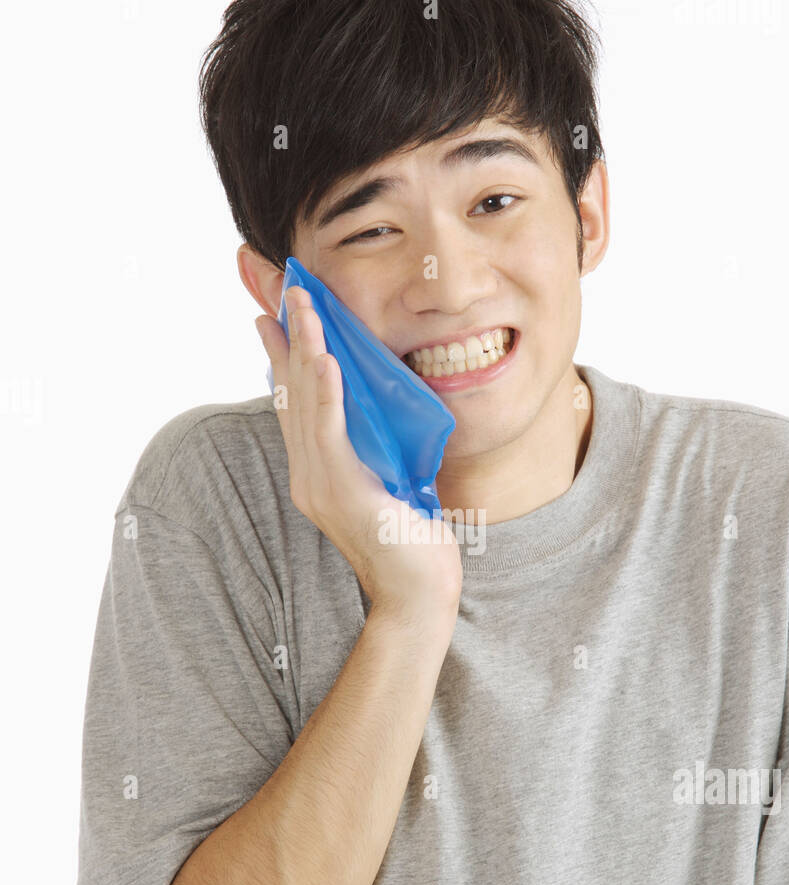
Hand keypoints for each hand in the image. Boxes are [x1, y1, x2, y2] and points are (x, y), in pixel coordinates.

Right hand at [257, 286, 462, 621]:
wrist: (417, 595)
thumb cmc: (413, 544)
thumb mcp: (394, 482)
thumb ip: (382, 449)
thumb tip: (388, 413)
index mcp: (316, 472)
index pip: (294, 403)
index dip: (284, 356)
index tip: (275, 316)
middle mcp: (307, 475)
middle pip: (291, 393)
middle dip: (289, 337)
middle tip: (287, 289)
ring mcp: (319, 485)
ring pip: (306, 403)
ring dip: (306, 349)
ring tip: (304, 306)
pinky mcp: (341, 492)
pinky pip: (329, 433)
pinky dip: (327, 394)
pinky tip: (326, 360)